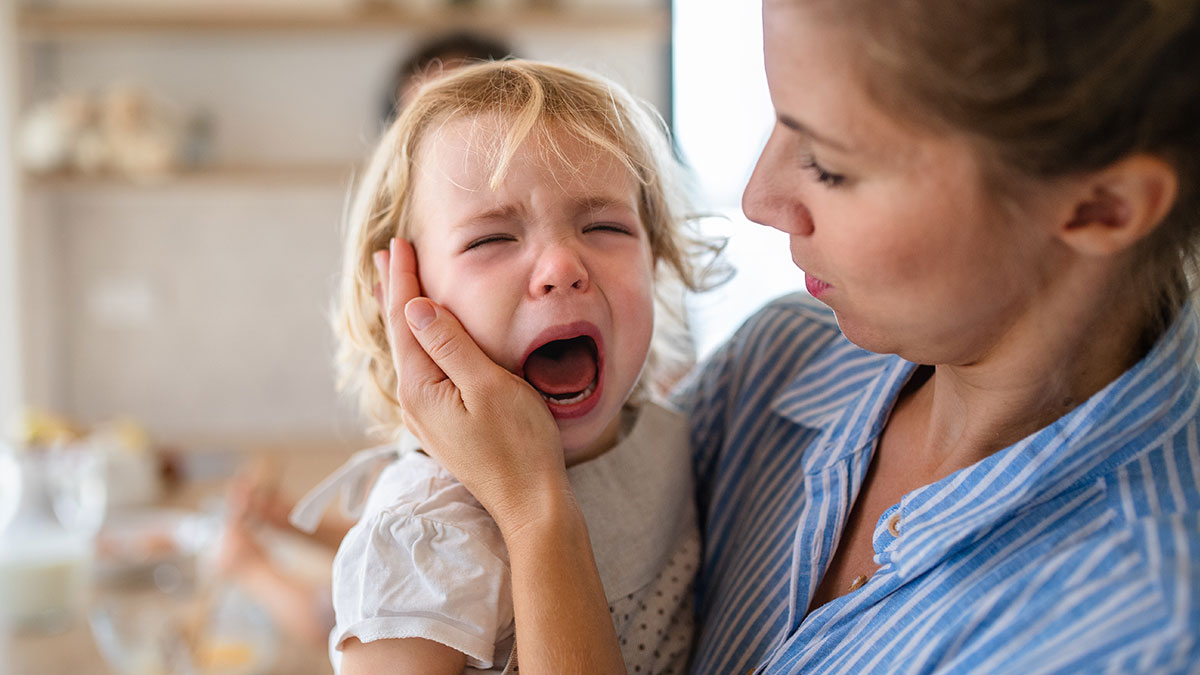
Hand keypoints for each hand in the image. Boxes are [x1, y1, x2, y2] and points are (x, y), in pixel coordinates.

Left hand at [373, 238, 571, 535]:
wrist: (531, 503)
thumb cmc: (519, 445)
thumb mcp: (489, 386)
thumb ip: (451, 345)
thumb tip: (415, 307)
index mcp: (422, 388)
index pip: (406, 320)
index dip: (403, 279)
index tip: (398, 244)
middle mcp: (416, 402)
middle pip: (400, 334)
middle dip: (395, 292)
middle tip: (386, 254)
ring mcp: (429, 416)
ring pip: (410, 352)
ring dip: (405, 315)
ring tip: (394, 287)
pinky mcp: (445, 425)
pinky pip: (423, 369)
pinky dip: (419, 341)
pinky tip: (422, 339)